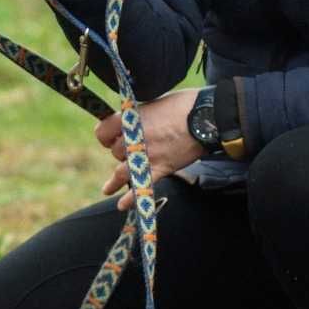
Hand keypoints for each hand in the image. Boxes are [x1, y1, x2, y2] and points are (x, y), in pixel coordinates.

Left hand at [96, 88, 202, 210]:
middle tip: (136, 148)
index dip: (106, 135)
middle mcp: (134, 138)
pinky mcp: (161, 168)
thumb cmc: (183, 104)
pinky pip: (142, 185)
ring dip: (116, 179)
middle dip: (123, 152)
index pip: (102, 132)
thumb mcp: (154, 102)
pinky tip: (122, 205)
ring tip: (107, 188)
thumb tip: (133, 122)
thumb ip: (139, 115)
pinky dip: (131, 197)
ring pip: (122, 170)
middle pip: (116, 152)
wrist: (207, 116)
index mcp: (130, 119)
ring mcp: (146, 155)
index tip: (113, 136)